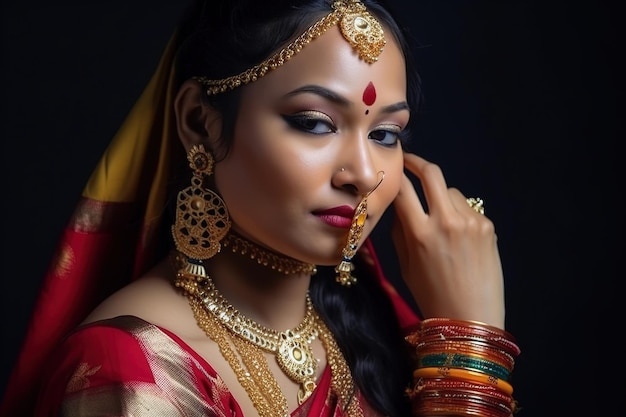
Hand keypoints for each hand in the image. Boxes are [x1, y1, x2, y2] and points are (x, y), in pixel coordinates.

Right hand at [391, 153, 504, 327]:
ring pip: (450, 191)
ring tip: (440, 222)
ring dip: (440, 197)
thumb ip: (399, 230)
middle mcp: (446, 221)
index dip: (395, 174)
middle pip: (431, 173)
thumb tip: (399, 204)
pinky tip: (458, 238)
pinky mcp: (487, 225)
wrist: (470, 317)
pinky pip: (467, 208)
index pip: (402, 189)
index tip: (391, 167)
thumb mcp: (405, 264)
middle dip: (417, 162)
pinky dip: (458, 214)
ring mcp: (470, 221)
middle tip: (409, 161)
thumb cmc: (431, 295)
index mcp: (419, 233)